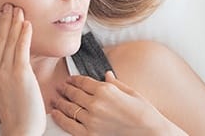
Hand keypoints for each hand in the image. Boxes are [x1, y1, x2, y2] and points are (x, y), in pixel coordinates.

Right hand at [0, 3, 45, 135]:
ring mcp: (5, 73)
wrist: (21, 128)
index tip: (1, 14)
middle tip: (9, 5)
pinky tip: (27, 24)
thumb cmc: (19, 109)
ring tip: (18, 9)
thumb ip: (7, 70)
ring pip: (9, 42)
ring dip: (14, 23)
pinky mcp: (19, 75)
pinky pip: (21, 50)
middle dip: (5, 20)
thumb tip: (14, 54)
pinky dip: (23, 35)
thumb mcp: (6, 88)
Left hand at [51, 71, 186, 134]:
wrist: (149, 132)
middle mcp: (96, 103)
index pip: (83, 81)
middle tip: (59, 87)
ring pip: (69, 108)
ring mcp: (91, 120)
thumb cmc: (143, 111)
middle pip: (74, 93)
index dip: (74, 79)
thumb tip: (106, 75)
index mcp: (105, 89)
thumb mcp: (130, 91)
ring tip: (54, 99)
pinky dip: (60, 118)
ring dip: (60, 102)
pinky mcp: (90, 135)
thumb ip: (114, 83)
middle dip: (65, 89)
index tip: (69, 79)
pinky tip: (55, 113)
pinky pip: (69, 125)